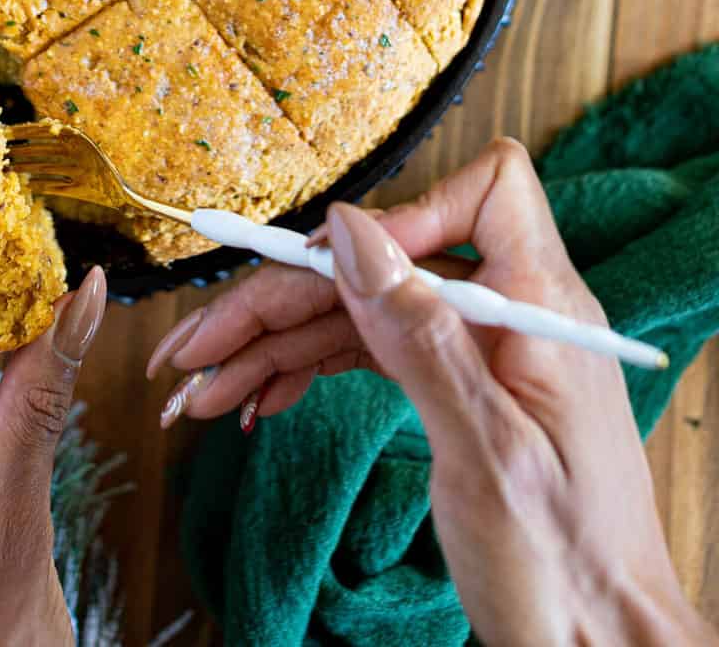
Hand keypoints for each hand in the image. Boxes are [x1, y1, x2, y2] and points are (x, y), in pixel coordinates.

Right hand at [148, 139, 713, 646]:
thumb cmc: (564, 566)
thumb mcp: (486, 452)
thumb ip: (420, 335)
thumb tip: (350, 230)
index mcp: (540, 305)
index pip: (482, 192)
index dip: (401, 216)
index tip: (325, 269)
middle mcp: (508, 314)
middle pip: (381, 265)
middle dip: (282, 301)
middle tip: (195, 351)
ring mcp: (478, 352)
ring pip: (358, 313)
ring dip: (274, 348)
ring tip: (200, 391)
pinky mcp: (455, 390)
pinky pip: (368, 355)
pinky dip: (307, 372)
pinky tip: (257, 401)